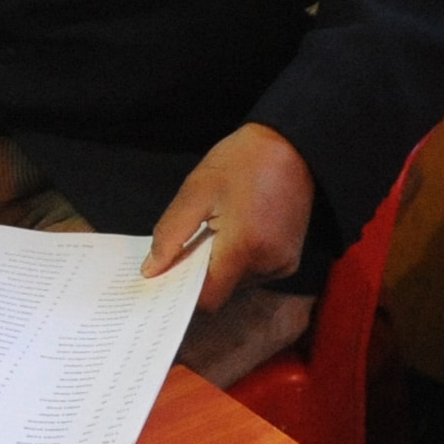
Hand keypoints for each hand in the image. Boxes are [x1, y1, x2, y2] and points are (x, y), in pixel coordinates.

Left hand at [143, 123, 314, 310]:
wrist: (292, 145)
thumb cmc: (243, 161)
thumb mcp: (196, 191)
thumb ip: (170, 234)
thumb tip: (152, 270)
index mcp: (244, 248)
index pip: (208, 298)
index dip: (182, 291)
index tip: (165, 275)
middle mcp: (269, 264)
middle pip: (222, 290)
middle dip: (199, 272)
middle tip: (189, 240)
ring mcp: (283, 264)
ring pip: (237, 282)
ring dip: (220, 264)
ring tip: (218, 228)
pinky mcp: (289, 259)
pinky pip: (254, 272)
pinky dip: (238, 259)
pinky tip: (236, 230)